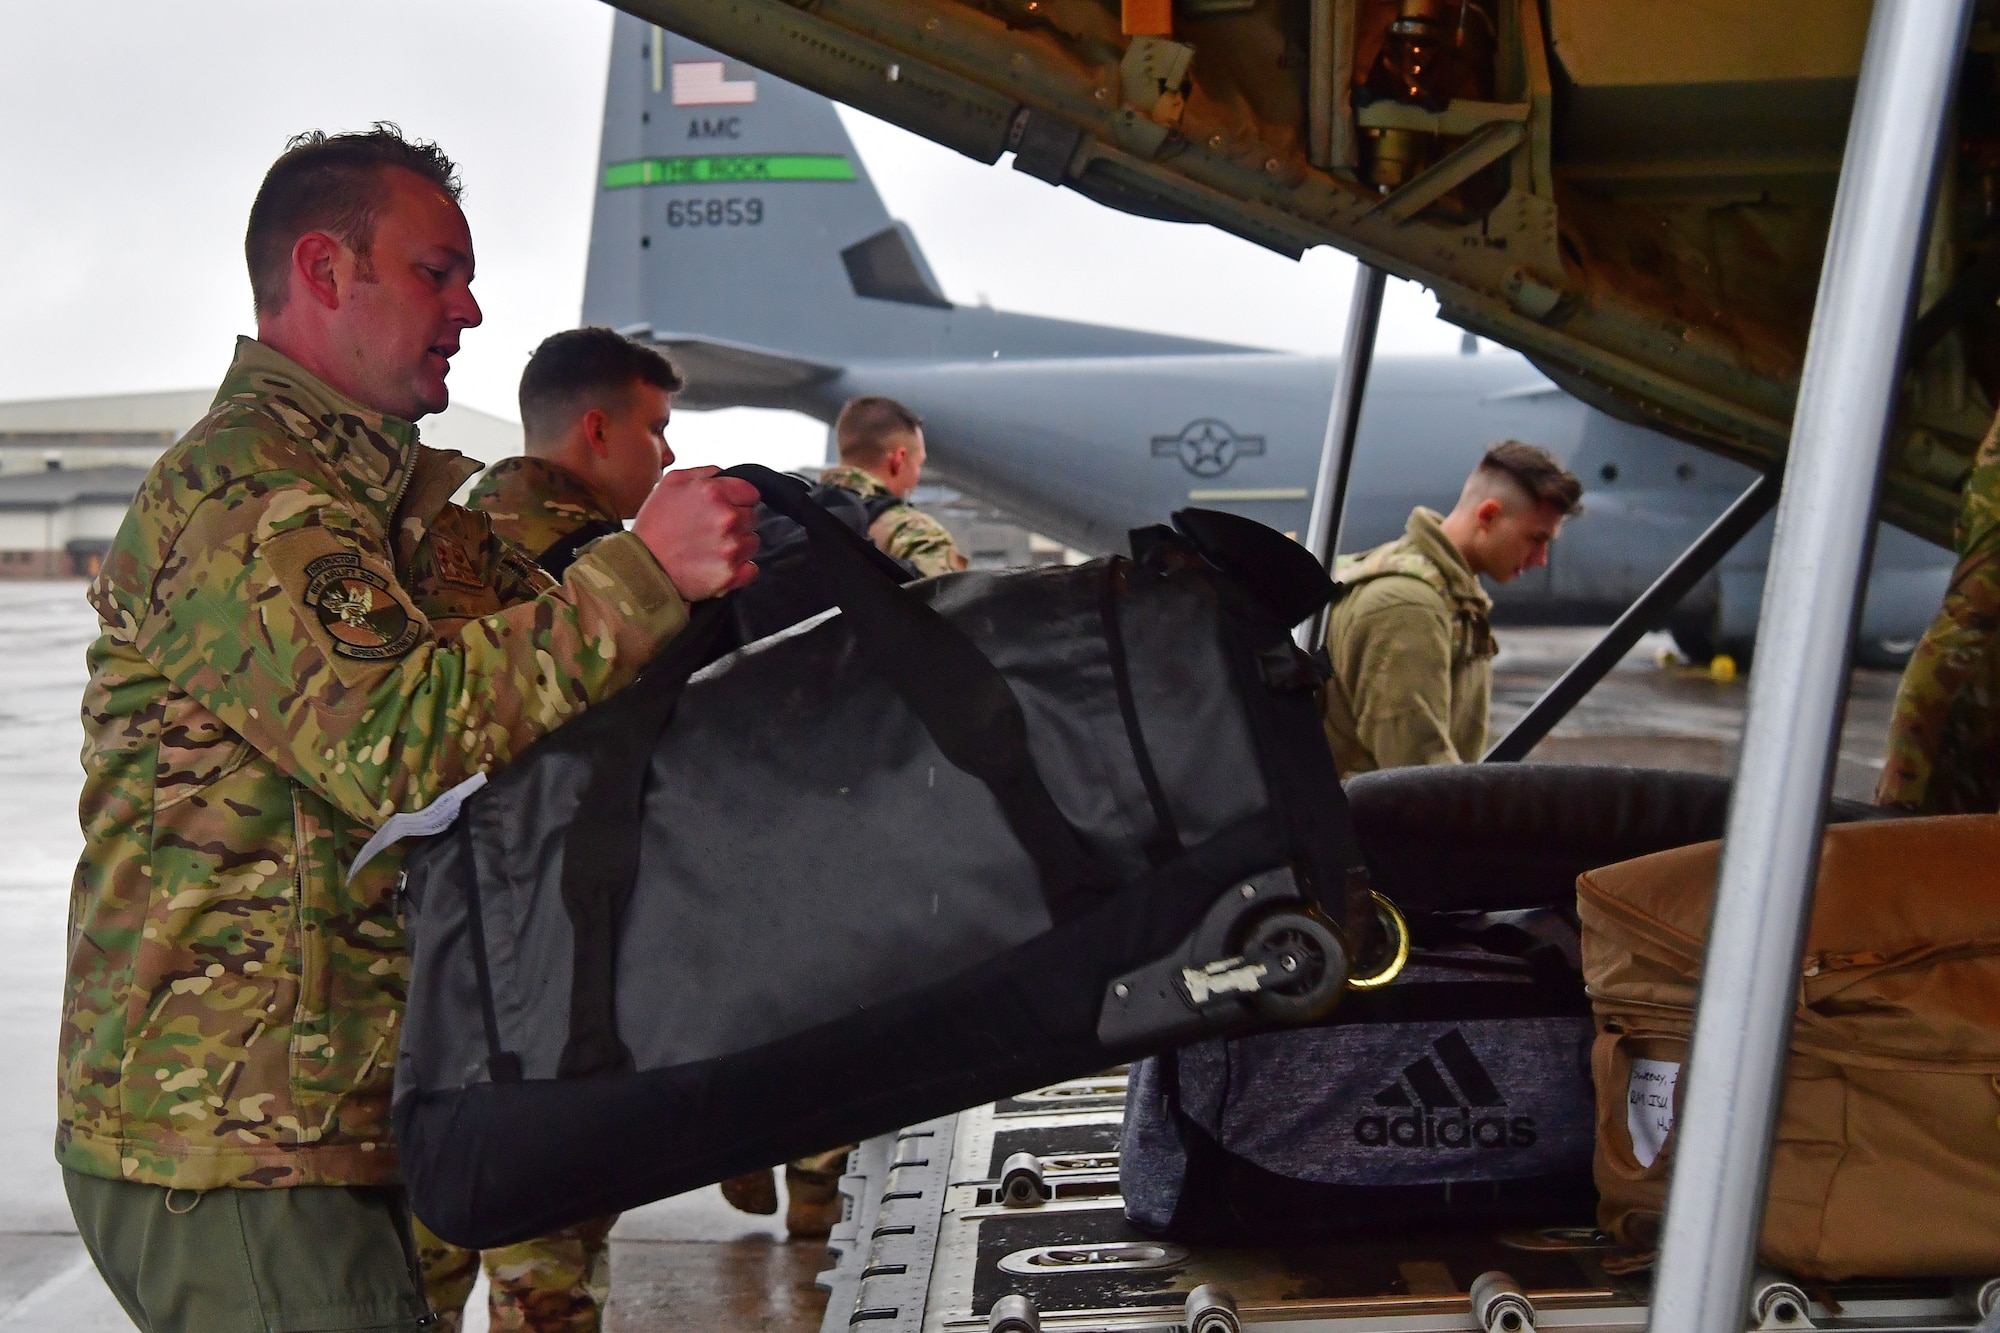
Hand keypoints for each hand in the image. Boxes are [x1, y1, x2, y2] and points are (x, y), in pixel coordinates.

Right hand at [631, 466, 760, 599]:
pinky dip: (739, 568)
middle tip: (710, 530)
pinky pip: (751, 569)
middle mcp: (727, 519)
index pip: (751, 492)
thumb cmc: (654, 525)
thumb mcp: (671, 482)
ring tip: (710, 548)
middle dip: (736, 522)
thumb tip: (726, 474)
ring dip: (737, 545)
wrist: (640, 567)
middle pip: (752, 517)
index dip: (738, 499)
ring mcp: (731, 548)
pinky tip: (718, 564)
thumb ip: (705, 473)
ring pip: (752, 542)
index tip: (726, 508)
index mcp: (714, 493)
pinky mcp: (731, 574)